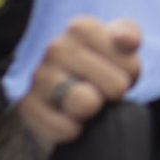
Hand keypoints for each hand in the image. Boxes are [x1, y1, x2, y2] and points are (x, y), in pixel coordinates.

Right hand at [14, 15, 142, 146]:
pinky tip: (71, 122)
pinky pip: (64, 128)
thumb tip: (127, 40)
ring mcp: (40, 76)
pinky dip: (73, 131)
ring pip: (87, 104)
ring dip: (94, 113)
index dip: (131, 76)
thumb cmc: (98, 66)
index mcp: (81, 28)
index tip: (116, 71)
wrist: (61, 94)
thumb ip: (130, 35)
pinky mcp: (27, 106)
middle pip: (115, 87)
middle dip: (114, 96)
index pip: (131, 66)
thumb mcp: (120, 46)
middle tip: (101, 91)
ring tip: (86, 105)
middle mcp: (56, 48)